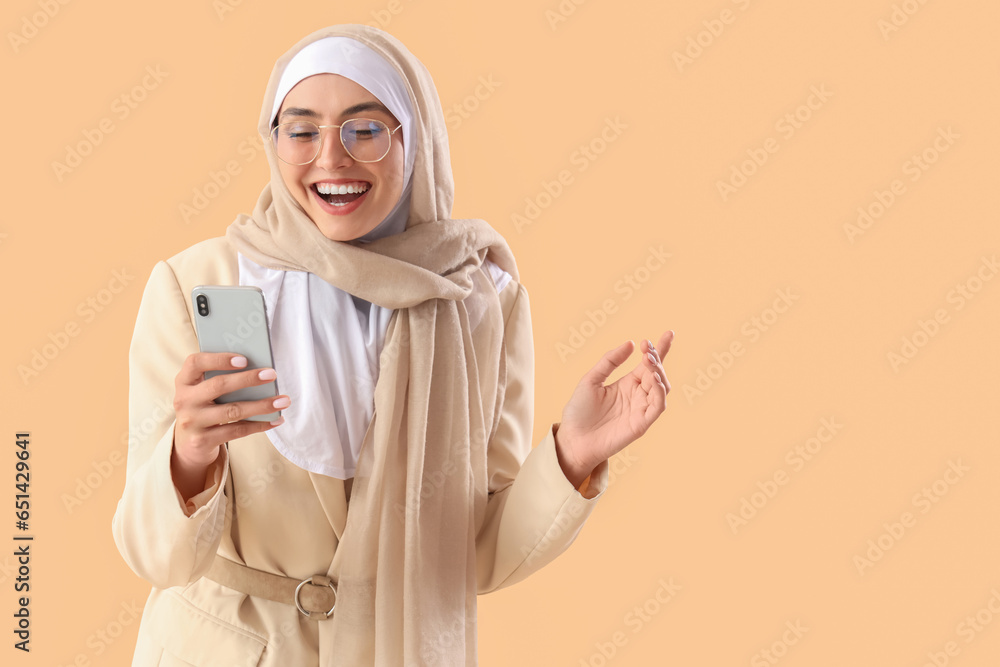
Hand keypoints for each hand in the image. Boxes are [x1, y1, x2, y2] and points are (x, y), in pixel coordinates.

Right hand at [171, 352, 288, 500]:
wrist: (188, 444)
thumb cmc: (204, 407)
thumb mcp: (202, 391)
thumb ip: (219, 377)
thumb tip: (258, 369)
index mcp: (184, 381)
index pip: (195, 362)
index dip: (219, 359)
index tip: (244, 359)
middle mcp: (184, 400)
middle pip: (218, 385)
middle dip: (248, 379)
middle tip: (272, 374)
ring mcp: (192, 422)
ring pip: (232, 411)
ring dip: (261, 405)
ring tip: (283, 400)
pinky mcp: (203, 441)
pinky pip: (237, 431)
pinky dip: (259, 425)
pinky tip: (276, 420)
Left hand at [554, 330, 673, 487]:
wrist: (572, 439)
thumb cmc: (579, 412)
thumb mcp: (591, 379)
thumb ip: (609, 361)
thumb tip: (630, 343)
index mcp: (628, 383)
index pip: (649, 363)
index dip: (660, 349)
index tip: (668, 333)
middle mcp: (638, 395)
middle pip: (658, 373)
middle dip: (657, 358)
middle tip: (648, 348)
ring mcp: (641, 409)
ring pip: (663, 388)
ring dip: (659, 372)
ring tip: (649, 360)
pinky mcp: (641, 424)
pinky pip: (658, 406)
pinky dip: (660, 392)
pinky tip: (654, 380)